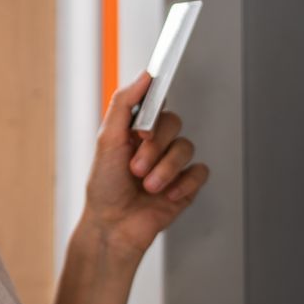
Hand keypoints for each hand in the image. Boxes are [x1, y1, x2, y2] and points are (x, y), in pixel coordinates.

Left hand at [81, 72, 210, 260]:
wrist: (113, 227)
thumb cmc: (104, 189)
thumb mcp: (107, 141)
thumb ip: (123, 104)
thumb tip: (143, 77)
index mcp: (134, 130)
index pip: (155, 105)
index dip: (154, 111)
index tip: (146, 122)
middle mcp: (154, 144)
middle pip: (173, 123)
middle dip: (154, 147)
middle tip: (136, 167)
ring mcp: (171, 164)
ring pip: (186, 148)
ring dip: (165, 169)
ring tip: (147, 186)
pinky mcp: (185, 184)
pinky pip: (199, 172)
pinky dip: (183, 183)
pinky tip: (166, 194)